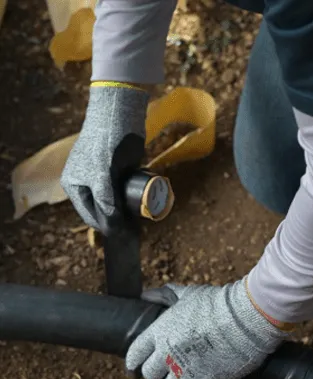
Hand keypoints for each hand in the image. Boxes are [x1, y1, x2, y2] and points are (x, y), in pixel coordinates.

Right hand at [61, 85, 148, 233]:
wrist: (119, 113)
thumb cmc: (106, 144)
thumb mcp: (103, 175)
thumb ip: (105, 200)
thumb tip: (111, 226)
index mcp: (74, 186)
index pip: (91, 216)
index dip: (108, 227)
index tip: (126, 235)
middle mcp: (85, 184)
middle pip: (103, 211)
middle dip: (117, 220)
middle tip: (136, 229)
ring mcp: (101, 178)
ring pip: (114, 203)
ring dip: (125, 212)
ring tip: (140, 220)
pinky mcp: (116, 172)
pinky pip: (123, 192)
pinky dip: (131, 200)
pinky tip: (142, 206)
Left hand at [125, 279, 288, 378]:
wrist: (246, 318)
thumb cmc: (219, 303)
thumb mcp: (189, 294)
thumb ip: (166, 295)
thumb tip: (145, 295)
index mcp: (159, 332)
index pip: (134, 355)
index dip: (134, 363)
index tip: (135, 369)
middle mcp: (167, 355)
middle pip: (150, 375)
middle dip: (159, 373)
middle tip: (171, 370)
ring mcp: (184, 373)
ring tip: (189, 378)